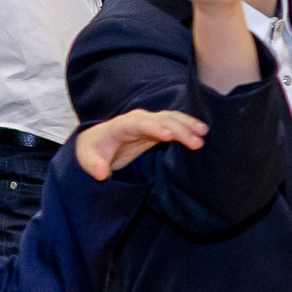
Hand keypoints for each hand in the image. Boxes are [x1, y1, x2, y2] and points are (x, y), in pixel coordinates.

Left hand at [73, 107, 209, 179]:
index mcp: (121, 126)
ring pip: (171, 117)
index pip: (140, 124)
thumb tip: (101, 174)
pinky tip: (202, 130)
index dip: (155, 128)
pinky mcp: (157, 127)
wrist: (96, 141)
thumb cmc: (93, 151)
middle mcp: (137, 119)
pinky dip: (188, 124)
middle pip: (161, 119)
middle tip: (197, 142)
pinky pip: (174, 122)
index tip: (169, 136)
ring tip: (204, 133)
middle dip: (179, 129)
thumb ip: (94, 165)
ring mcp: (148, 121)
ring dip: (187, 124)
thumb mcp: (87, 159)